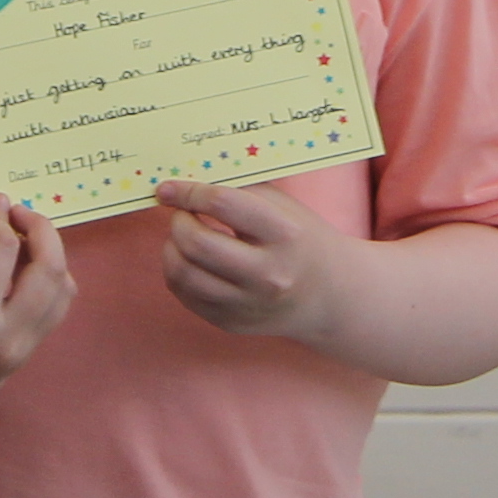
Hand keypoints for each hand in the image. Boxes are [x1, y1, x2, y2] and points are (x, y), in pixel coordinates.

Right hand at [0, 199, 72, 448]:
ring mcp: (19, 352)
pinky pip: (52, 313)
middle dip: (42, 229)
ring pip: (62, 292)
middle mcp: (6, 336)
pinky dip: (48, 283)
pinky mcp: (22, 361)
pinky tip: (21, 269)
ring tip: (21, 240)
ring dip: (50, 256)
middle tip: (18, 213)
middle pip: (51, 268)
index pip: (5, 248)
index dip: (1, 216)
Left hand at [152, 177, 344, 343]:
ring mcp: (248, 304)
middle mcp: (267, 274)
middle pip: (197, 244)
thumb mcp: (283, 206)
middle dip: (179, 222)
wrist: (329, 295)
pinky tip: (190, 260)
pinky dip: (177, 272)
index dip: (189, 192)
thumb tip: (191, 176)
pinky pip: (185, 296)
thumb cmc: (301, 239)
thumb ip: (241, 189)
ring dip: (172, 248)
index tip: (168, 188)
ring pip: (183, 274)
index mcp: (284, 234)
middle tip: (181, 213)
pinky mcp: (232, 322)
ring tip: (183, 237)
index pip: (223, 204)